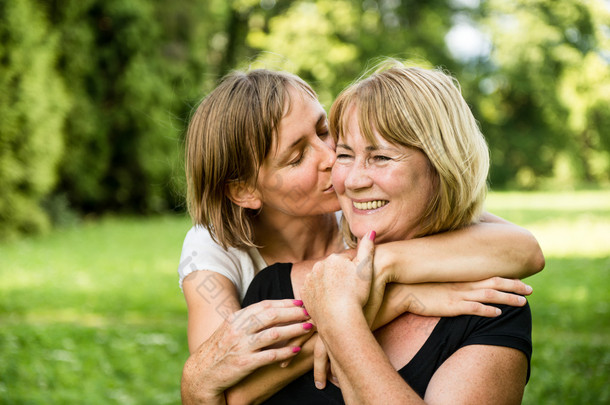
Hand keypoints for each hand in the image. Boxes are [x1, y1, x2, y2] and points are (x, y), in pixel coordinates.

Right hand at [181, 299, 310, 403]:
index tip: (300, 302)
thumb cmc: (219, 351)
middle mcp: (238, 329)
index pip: (264, 305)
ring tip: (308, 327)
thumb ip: (247, 320)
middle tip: (308, 311)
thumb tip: (270, 310)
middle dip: (293, 312)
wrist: (201, 374)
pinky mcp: (244, 364)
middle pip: (271, 315)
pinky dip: (285, 352)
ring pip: (273, 333)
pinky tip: (296, 349)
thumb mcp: (230, 329)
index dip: (284, 302)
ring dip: (293, 329)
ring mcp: (241, 346)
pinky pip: (269, 355)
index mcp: (236, 318)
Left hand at [301, 231, 375, 324]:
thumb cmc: (356, 294)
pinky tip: (330, 303)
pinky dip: (321, 295)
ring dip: (329, 285)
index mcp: (333, 258)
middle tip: (350, 292)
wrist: (339, 318)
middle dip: (340, 277)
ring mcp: (310, 280)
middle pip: (333, 270)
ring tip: (340, 298)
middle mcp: (318, 266)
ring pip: (323, 280)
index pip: (346, 261)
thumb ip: (367, 249)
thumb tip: (370, 230)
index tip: (358, 283)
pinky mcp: (305, 294)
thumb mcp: (366, 269)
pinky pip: (314, 292)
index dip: (354, 272)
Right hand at [383, 277, 532, 318]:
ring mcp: (458, 295)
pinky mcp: (452, 306)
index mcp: (461, 278)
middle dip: (515, 286)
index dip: (506, 278)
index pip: (489, 276)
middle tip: (531, 289)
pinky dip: (488, 310)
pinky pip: (474, 308)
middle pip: (495, 283)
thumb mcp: (437, 281)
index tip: (520, 280)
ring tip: (524, 303)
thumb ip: (449, 283)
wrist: (402, 289)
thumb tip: (456, 286)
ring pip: (490, 295)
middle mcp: (463, 285)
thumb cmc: (417, 286)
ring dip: (508, 299)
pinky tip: (499, 314)